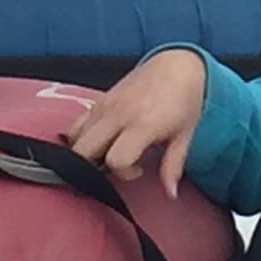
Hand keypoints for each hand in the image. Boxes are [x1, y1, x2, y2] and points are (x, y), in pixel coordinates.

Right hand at [64, 50, 207, 197]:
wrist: (176, 66)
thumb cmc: (185, 102)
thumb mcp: (185, 136)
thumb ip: (173, 166)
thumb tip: (170, 194)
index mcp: (142, 124)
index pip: (116, 159)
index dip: (124, 173)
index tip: (139, 169)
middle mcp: (118, 114)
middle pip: (84, 152)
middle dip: (94, 167)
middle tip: (118, 164)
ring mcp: (105, 105)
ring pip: (75, 138)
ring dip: (87, 153)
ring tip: (110, 152)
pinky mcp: (99, 100)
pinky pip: (77, 124)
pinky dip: (81, 138)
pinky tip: (102, 141)